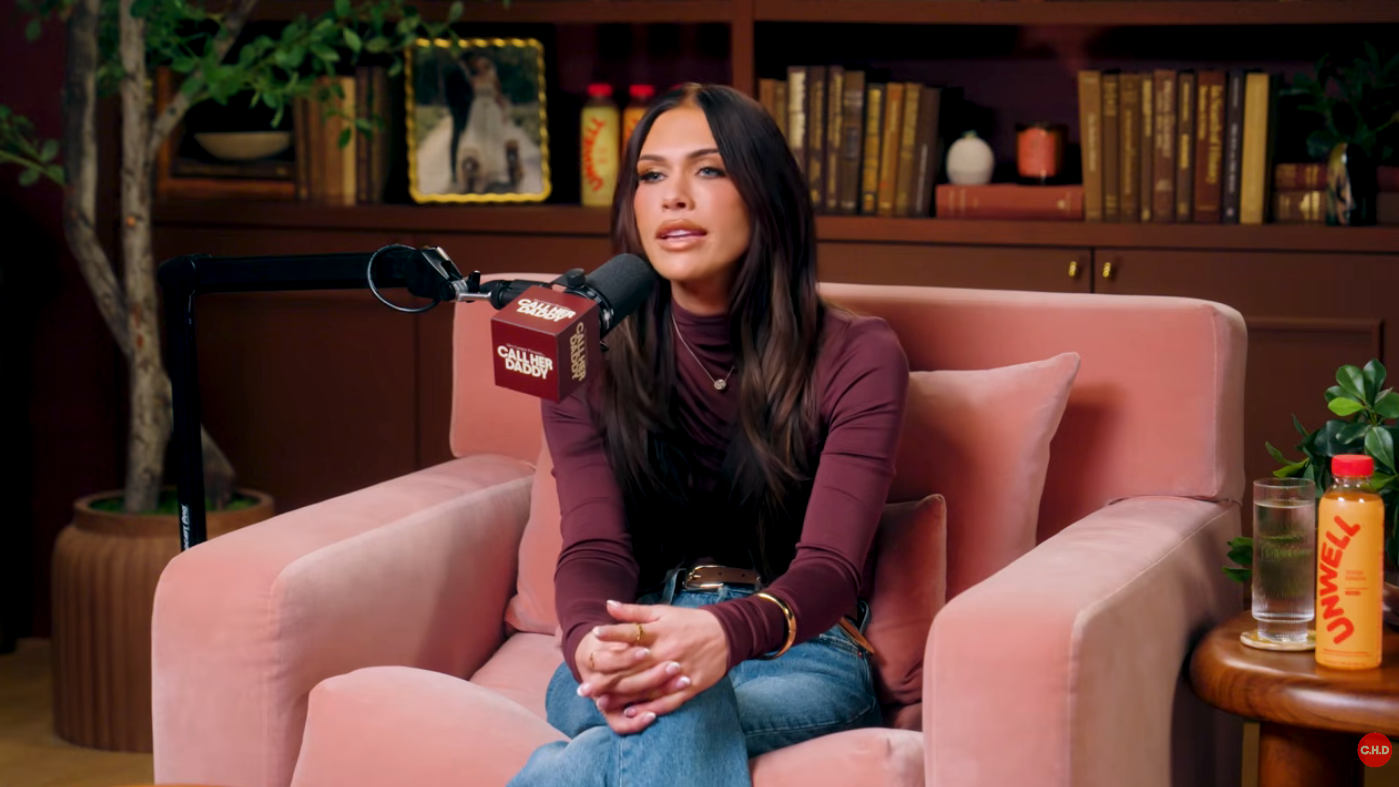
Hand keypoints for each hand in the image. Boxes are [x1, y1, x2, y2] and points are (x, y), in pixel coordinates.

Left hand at [575, 610, 683, 735]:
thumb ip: (634, 612)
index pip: (631, 633)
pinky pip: (667, 701)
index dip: (612, 634)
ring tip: (600, 703)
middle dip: (607, 677)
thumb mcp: (663, 612)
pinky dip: (649, 708)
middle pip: (633, 667)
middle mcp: (666, 652)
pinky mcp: (689, 687)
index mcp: (659, 632)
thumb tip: (608, 605)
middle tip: (584, 688)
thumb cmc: (689, 622)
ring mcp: (677, 671)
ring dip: (622, 697)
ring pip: (646, 687)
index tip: (592, 637)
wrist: (726, 635)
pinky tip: (631, 713)